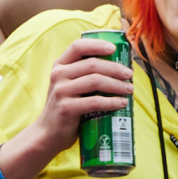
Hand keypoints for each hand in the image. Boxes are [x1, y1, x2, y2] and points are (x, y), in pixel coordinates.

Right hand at [25, 38, 132, 155]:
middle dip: (115, 68)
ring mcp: (61, 91)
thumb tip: (121, 68)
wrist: (48, 133)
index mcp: (60, 65)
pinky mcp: (67, 108)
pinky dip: (112, 101)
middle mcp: (58, 75)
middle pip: (92, 64)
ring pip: (96, 81)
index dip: (97, 45)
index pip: (78, 46)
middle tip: (129, 74)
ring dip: (117, 84)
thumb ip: (84, 75)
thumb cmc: (66, 107)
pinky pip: (95, 101)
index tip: (114, 49)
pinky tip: (122, 103)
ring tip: (129, 89)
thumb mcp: (69, 85)